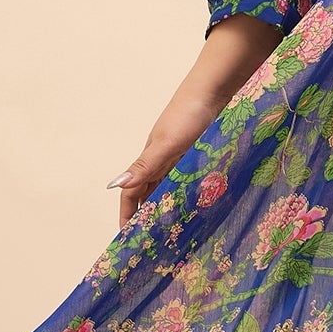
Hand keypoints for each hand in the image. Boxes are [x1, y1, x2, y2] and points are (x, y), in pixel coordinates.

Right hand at [107, 92, 228, 228]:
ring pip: (169, 189)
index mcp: (150, 159)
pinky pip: (188, 181)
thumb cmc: (189, 114)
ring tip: (172, 231)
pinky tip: (195, 206)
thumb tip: (117, 184)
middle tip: (151, 242)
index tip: (127, 236)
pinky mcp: (198, 155)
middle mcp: (162, 161)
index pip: (132, 193)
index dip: (128, 214)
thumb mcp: (167, 143)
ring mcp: (181, 158)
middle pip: (149, 194)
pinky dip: (187, 195)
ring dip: (168, 207)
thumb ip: (145, 164)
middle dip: (147, 216)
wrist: (215, 90)